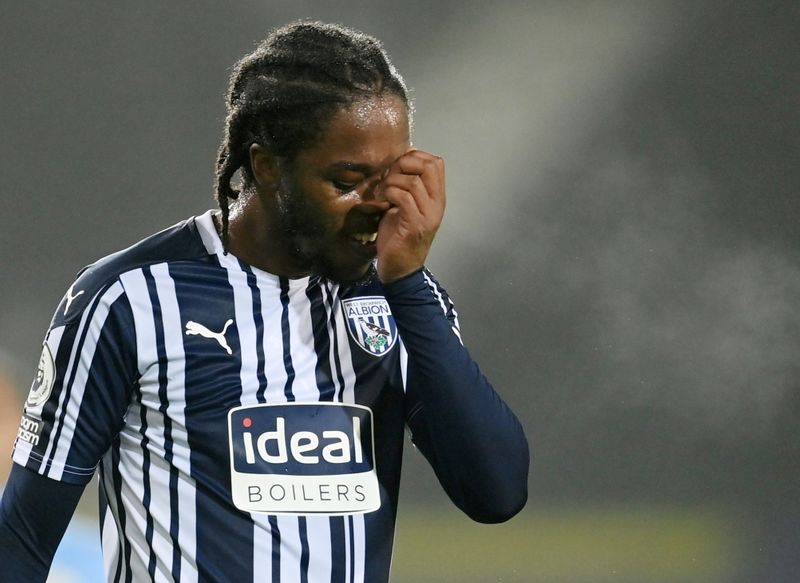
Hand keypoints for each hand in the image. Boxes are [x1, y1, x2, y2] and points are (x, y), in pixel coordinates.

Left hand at [374, 149, 444, 282]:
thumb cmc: (399, 238)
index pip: (436, 162)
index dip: (414, 157)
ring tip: (381, 193)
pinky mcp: (415, 225)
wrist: (400, 270)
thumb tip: (394, 165)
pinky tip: (381, 203)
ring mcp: (428, 215)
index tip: (396, 168)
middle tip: (387, 178)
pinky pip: (403, 197)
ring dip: (391, 182)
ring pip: (413, 181)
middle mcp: (437, 204)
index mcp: (436, 198)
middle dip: (403, 164)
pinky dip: (388, 195)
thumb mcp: (405, 207)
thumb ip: (406, 187)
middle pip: (428, 166)